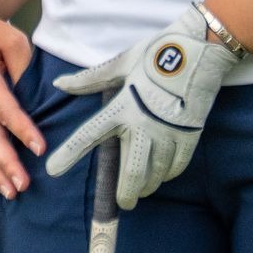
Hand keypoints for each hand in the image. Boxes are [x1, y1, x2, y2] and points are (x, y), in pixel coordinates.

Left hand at [44, 5, 240, 208]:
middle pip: (132, 173)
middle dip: (126, 194)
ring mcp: (169, 132)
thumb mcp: (121, 63)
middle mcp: (143, 124)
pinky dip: (168, 174)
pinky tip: (163, 174)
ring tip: (142, 190)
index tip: (52, 170)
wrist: (200, 49)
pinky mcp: (190, 134)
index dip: (69, 154)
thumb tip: (60, 83)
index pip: (89, 135)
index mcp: (122, 106)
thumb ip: (90, 80)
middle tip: (124, 203)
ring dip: (147, 186)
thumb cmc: (157, 52)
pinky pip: (176, 166)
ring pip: (155, 174)